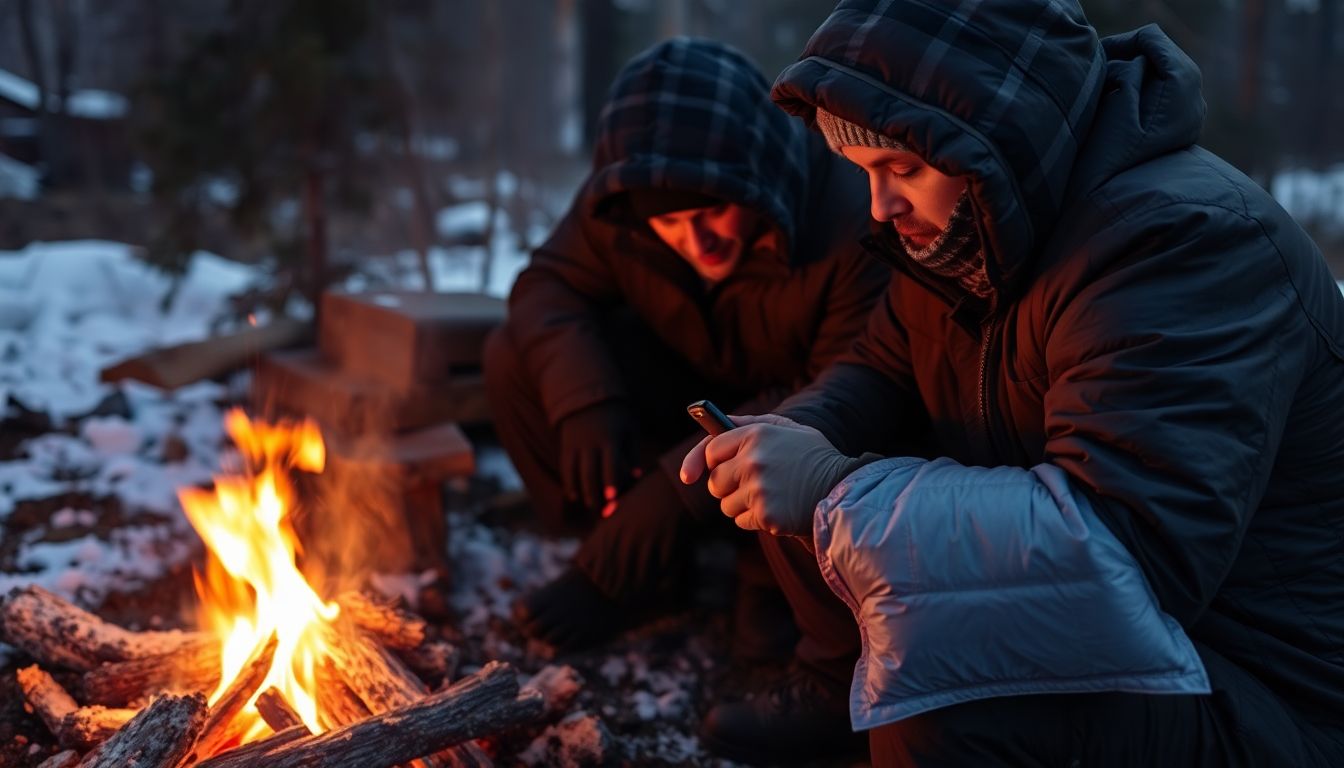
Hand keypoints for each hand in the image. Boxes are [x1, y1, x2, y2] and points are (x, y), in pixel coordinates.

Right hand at [557, 402, 637, 513]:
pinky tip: (573, 495)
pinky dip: (568, 482)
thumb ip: (633, 452)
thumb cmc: (616, 415)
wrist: (587, 396)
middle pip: (590, 472)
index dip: (610, 481)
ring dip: (580, 490)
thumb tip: (636, 476)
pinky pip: (565, 467)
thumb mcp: (629, 428)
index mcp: (610, 438)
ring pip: (575, 471)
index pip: (609, 463)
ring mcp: (576, 444)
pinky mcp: (566, 445)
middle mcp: (590, 442)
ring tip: (589, 505)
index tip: (611, 498)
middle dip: (594, 492)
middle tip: (600, 510)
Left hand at [679, 414, 863, 536]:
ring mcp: (759, 489)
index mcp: (756, 434)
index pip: (710, 450)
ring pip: (726, 505)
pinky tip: (779, 509)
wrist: (843, 487)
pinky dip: (756, 520)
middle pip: (715, 482)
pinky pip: (742, 521)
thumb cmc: (812, 456)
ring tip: (771, 495)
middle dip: (727, 486)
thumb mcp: (785, 429)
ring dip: (742, 505)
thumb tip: (709, 431)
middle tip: (752, 484)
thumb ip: (748, 425)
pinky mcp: (766, 515)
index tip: (691, 475)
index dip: (703, 462)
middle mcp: (753, 460)